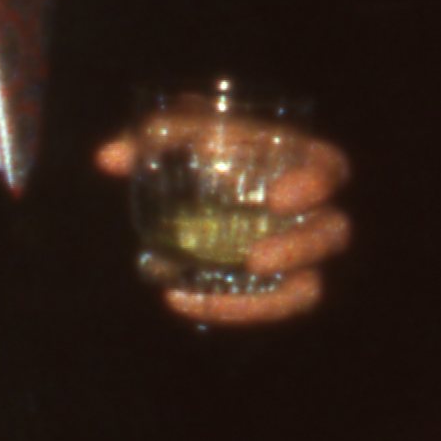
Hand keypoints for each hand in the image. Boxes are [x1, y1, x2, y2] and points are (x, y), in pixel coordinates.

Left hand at [94, 115, 351, 328]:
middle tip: (255, 258)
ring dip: (267, 299)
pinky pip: (271, 309)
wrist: (208, 178)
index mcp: (302, 163)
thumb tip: (107, 158)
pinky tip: (185, 300)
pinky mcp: (278, 287)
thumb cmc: (211, 142)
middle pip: (333, 233)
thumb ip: (155, 134)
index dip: (315, 185)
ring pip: (309, 288)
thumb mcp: (188, 130)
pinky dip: (231, 309)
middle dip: (300, 248)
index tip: (275, 198)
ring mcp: (298, 256)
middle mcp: (312, 212)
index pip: (331, 171)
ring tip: (211, 294)